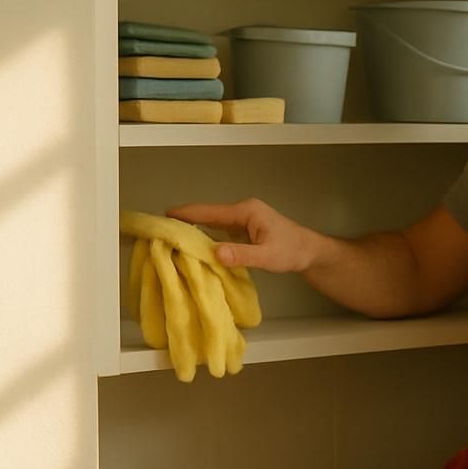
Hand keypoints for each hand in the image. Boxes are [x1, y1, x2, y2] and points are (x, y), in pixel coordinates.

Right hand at [167, 198, 318, 272]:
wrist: (310, 253)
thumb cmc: (292, 252)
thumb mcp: (268, 256)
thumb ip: (242, 255)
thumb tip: (215, 253)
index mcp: (245, 211)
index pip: (208, 211)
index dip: (184, 214)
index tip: (159, 218)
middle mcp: (240, 211)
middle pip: (205, 215)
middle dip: (182, 223)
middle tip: (157, 233)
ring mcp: (241, 220)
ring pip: (210, 224)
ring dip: (191, 231)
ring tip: (167, 241)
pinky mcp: (242, 230)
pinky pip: (217, 232)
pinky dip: (203, 238)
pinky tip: (192, 249)